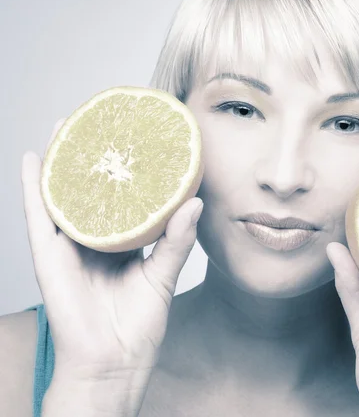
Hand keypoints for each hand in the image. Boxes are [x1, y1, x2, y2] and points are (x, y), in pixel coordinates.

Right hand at [21, 119, 202, 379]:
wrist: (112, 363)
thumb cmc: (137, 325)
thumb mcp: (163, 275)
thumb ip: (177, 241)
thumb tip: (195, 202)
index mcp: (123, 242)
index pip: (128, 198)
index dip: (132, 171)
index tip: (141, 140)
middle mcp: (96, 238)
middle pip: (94, 190)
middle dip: (97, 157)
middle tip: (104, 122)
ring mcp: (71, 245)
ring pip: (65, 194)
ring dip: (65, 161)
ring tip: (69, 125)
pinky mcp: (50, 257)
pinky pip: (40, 216)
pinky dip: (36, 187)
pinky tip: (37, 159)